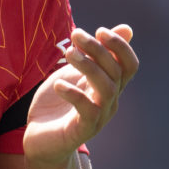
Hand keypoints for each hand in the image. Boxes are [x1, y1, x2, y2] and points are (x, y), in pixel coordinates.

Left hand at [23, 25, 137, 165]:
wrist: (40, 139)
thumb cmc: (58, 103)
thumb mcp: (74, 72)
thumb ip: (94, 54)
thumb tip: (127, 28)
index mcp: (110, 86)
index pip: (129, 65)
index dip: (120, 46)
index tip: (99, 30)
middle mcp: (109, 102)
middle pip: (116, 72)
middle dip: (97, 49)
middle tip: (75, 34)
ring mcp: (98, 117)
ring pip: (106, 88)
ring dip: (89, 67)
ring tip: (69, 53)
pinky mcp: (82, 131)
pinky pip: (87, 111)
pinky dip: (74, 94)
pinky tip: (59, 84)